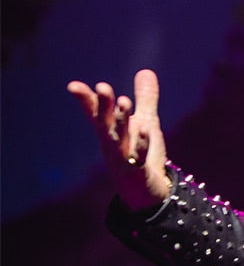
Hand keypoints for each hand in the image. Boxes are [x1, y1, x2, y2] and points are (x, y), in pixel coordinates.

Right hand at [67, 69, 170, 211]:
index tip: (74, 86)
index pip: (97, 114)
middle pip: (105, 124)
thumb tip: (145, 71)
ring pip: (118, 139)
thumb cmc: (143, 157)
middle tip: (103, 87)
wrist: (148, 194)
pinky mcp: (136, 173)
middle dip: (104, 106)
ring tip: (123, 102)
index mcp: (112, 132)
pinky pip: (137, 158)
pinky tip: (144, 129)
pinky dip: (140, 144)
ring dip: (120, 122)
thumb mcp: (146, 122)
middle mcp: (113, 145)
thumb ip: (145, 99)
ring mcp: (123, 160)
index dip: (87, 100)